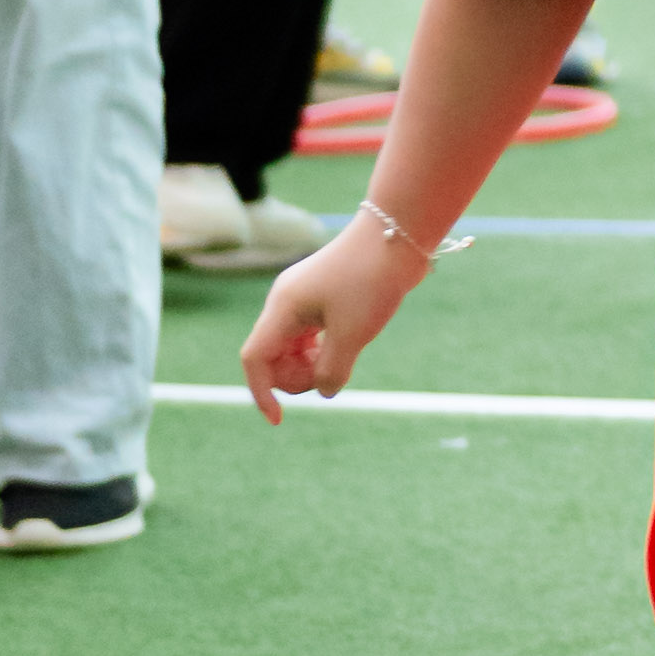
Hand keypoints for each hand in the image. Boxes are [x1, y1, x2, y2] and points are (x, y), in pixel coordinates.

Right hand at [242, 219, 427, 421]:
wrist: (399, 234)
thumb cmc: (372, 280)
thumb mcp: (353, 334)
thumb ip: (332, 370)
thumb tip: (325, 391)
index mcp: (283, 308)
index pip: (255, 359)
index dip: (261, 392)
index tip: (279, 420)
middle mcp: (286, 303)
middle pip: (273, 357)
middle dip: (296, 377)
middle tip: (332, 374)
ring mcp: (303, 299)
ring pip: (292, 349)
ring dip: (311, 365)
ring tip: (342, 359)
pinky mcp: (323, 298)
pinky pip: (310, 337)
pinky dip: (322, 351)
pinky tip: (345, 349)